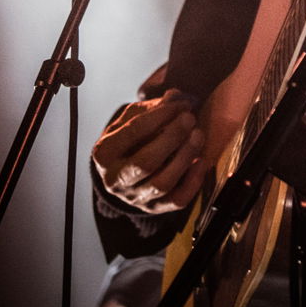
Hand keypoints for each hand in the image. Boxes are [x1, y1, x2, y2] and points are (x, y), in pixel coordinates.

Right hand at [91, 91, 205, 214]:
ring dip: (185, 157)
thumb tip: (175, 97)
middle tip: (190, 119)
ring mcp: (134, 197)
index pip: (132, 132)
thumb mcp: (133, 118)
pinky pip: (177, 200)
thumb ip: (153, 107)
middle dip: (172, 137)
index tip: (181, 105)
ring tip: (199, 135)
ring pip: (162, 183)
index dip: (161, 115)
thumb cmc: (131, 139)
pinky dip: (193, 181)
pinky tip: (201, 161)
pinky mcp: (153, 208)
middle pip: (146, 162)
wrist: (124, 171)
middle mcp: (115, 179)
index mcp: (104, 153)